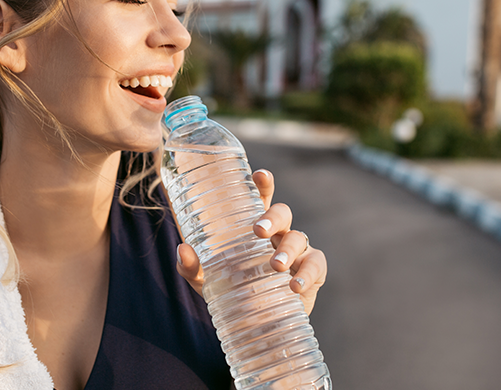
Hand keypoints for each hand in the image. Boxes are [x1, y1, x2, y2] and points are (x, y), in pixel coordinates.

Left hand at [176, 169, 327, 314]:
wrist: (254, 325)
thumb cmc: (231, 292)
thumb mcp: (206, 281)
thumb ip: (192, 267)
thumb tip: (183, 250)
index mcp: (255, 226)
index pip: (261, 198)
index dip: (263, 183)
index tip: (260, 175)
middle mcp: (278, 234)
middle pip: (283, 213)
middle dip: (273, 218)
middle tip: (259, 230)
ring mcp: (298, 252)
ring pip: (298, 238)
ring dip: (288, 250)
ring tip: (275, 265)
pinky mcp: (313, 272)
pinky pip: (316, 265)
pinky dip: (308, 273)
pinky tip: (295, 285)